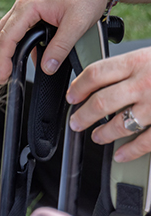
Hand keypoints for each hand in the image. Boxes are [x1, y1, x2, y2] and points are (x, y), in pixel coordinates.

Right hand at [0, 0, 114, 83]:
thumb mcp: (77, 23)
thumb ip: (61, 47)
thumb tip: (47, 67)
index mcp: (28, 5)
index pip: (7, 37)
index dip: (3, 59)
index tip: (5, 76)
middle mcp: (23, 3)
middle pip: (0, 34)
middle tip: (3, 76)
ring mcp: (27, 4)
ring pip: (7, 30)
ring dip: (5, 49)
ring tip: (8, 67)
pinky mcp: (34, 7)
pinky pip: (18, 26)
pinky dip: (17, 42)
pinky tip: (26, 54)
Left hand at [66, 46, 150, 161]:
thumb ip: (129, 67)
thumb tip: (98, 80)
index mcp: (138, 61)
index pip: (96, 74)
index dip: (78, 87)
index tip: (72, 96)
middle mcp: (145, 82)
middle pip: (101, 102)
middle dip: (82, 115)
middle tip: (76, 122)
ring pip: (119, 124)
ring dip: (103, 133)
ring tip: (97, 136)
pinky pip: (145, 141)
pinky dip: (130, 150)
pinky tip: (120, 154)